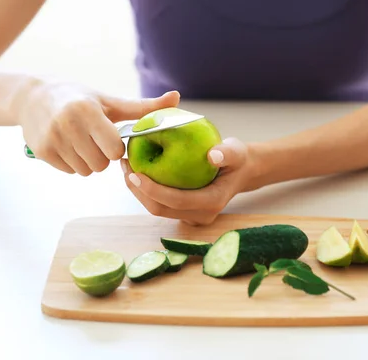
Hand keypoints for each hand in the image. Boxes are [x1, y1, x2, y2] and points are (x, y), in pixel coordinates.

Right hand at [17, 81, 179, 174]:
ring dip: (89, 161)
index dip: (117, 147)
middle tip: (96, 140)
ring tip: (82, 142)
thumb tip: (177, 97)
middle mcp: (68, 125)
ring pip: (86, 171)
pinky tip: (68, 145)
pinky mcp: (41, 151)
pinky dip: (73, 163)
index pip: (114, 149)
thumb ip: (144, 107)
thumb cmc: (80, 99)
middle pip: (101, 164)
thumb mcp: (111, 101)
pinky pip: (70, 171)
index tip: (111, 137)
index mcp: (88, 111)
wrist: (33, 97)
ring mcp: (52, 139)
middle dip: (103, 156)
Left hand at [121, 137, 251, 224]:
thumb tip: (213, 155)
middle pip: (160, 209)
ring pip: (157, 209)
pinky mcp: (184, 212)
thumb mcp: (236, 151)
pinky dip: (146, 190)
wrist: (242, 171)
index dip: (152, 190)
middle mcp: (200, 215)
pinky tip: (138, 171)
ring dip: (138, 191)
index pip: (176, 201)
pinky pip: (161, 204)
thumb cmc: (238, 159)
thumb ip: (227, 153)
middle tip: (125, 166)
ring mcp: (192, 216)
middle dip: (138, 191)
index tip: (134, 173)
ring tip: (127, 167)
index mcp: (211, 202)